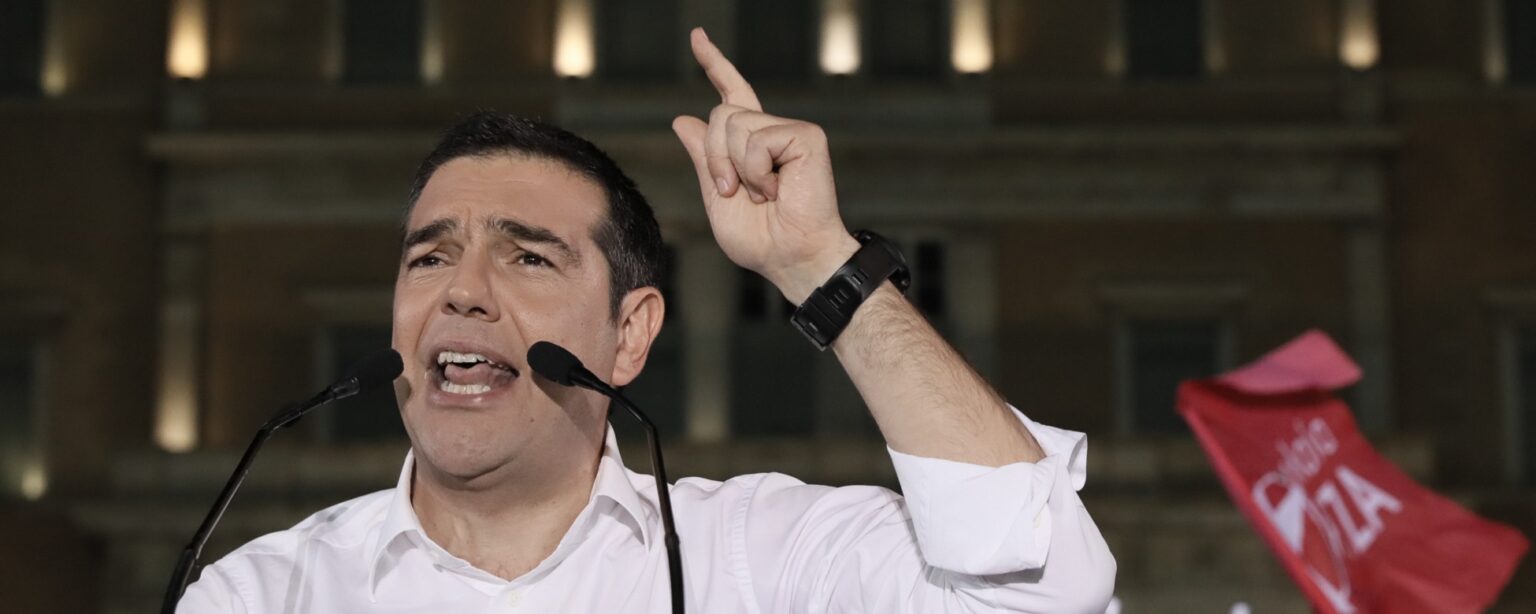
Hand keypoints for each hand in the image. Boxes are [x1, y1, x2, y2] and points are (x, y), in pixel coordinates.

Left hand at [672, 28, 859, 304]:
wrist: (792, 257)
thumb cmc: (761, 239)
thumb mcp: (716, 199)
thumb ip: (703, 160)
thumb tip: (683, 119)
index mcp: (750, 144)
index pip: (730, 94)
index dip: (714, 64)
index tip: (698, 37)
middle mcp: (771, 131)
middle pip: (719, 115)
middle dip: (714, 158)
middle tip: (733, 192)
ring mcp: (790, 130)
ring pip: (732, 124)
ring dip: (735, 168)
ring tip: (763, 194)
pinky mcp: (806, 136)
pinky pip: (756, 139)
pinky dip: (756, 171)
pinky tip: (777, 189)